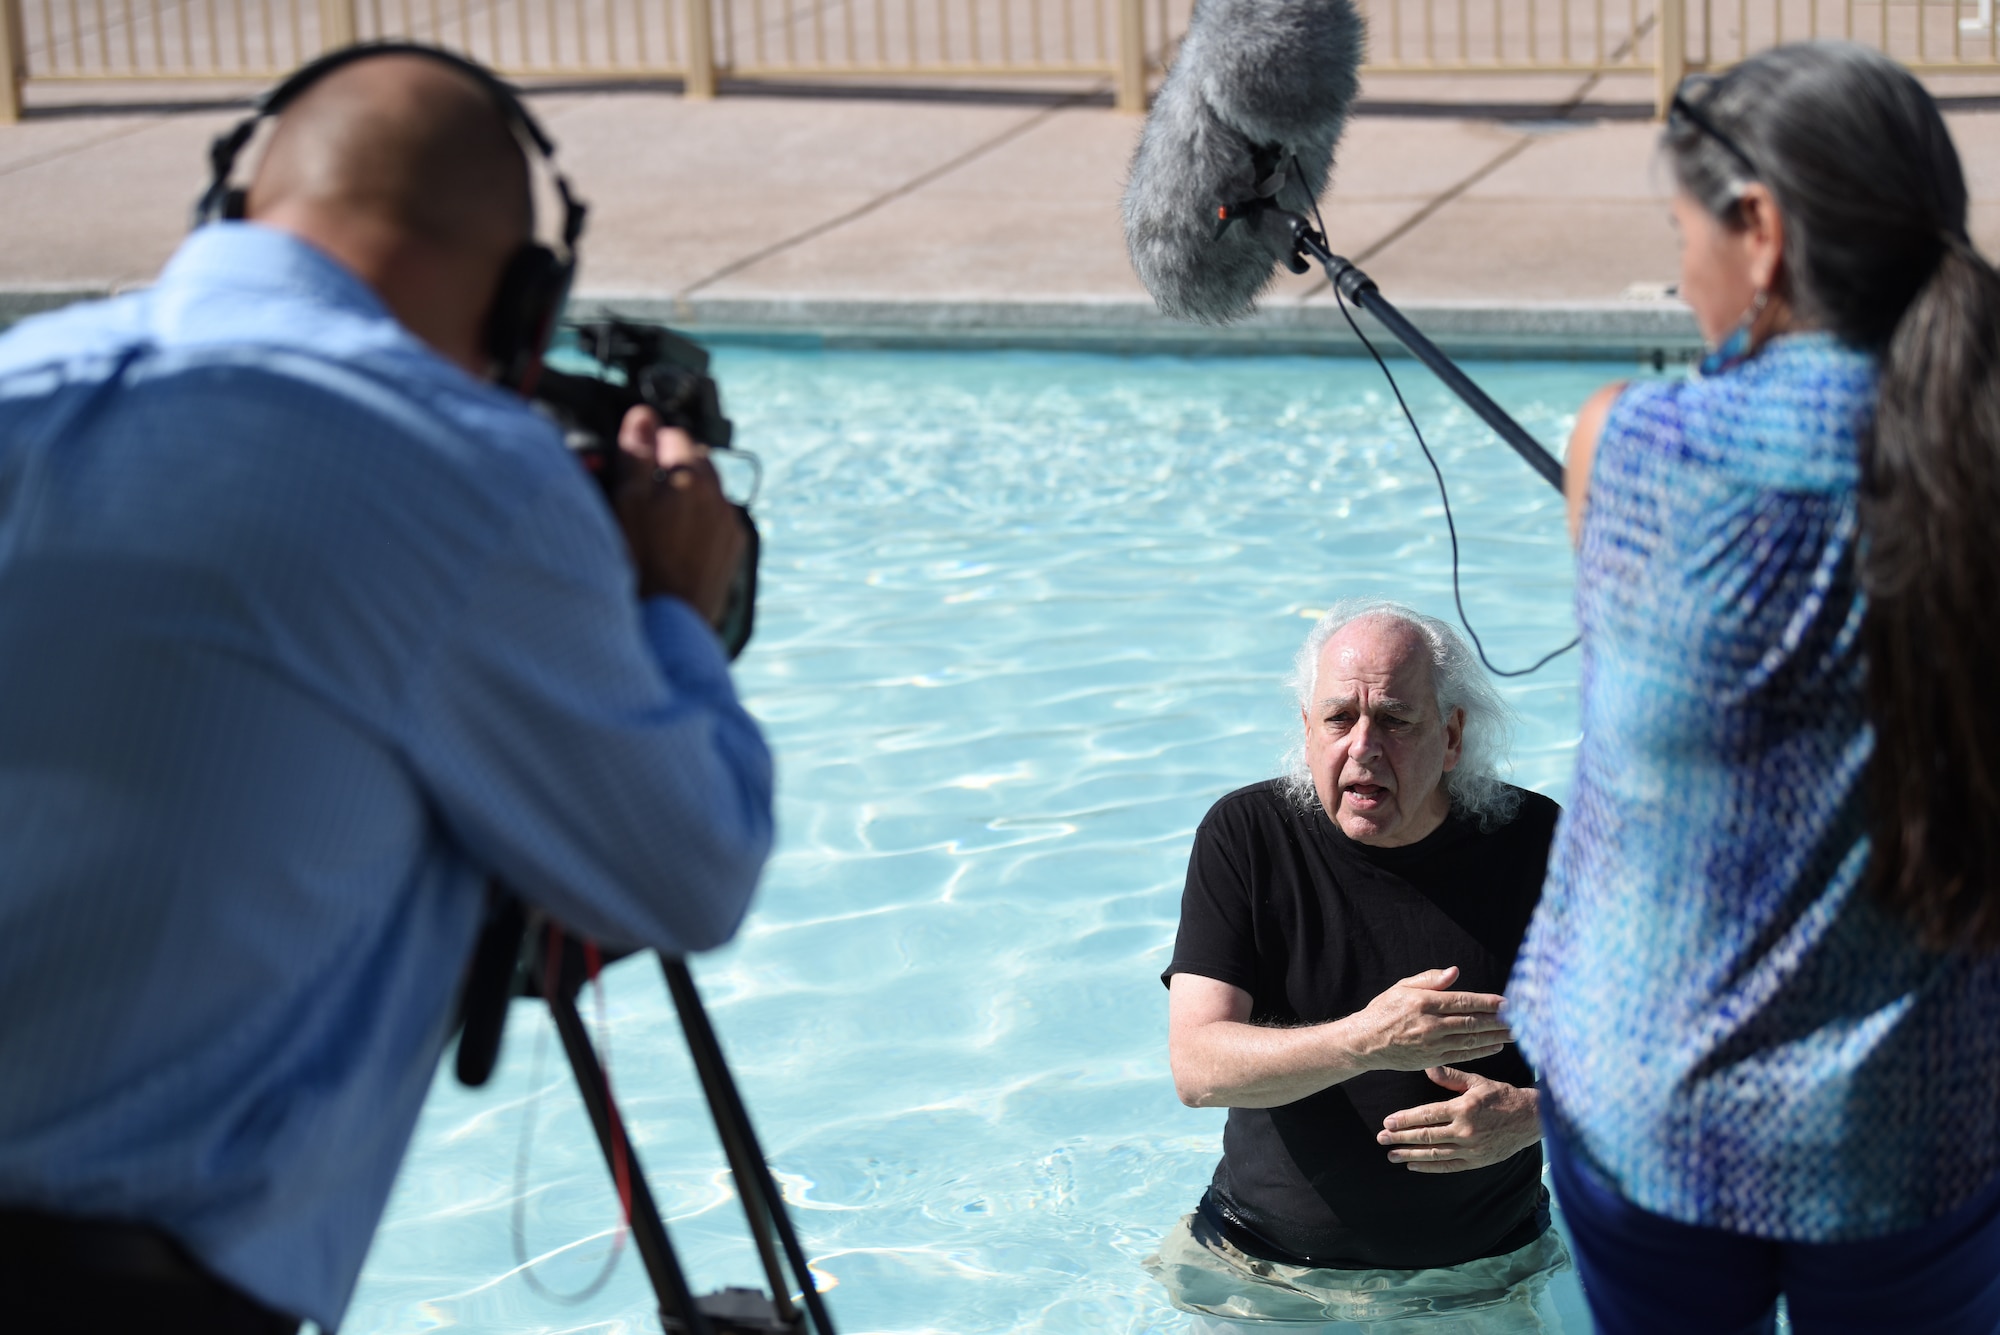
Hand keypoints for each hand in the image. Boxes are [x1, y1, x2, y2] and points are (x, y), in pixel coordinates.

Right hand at [613, 403, 744, 624]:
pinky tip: (677, 541)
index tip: (633, 460)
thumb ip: (637, 455)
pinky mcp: (734, 549)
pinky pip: (718, 521)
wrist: (669, 620)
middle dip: (672, 465)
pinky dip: (700, 521)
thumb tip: (643, 416)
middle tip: (642, 489)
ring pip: (709, 492)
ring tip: (658, 518)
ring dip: (688, 494)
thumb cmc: (641, 562)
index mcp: (692, 476)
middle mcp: (719, 496)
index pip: (673, 435)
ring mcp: (730, 524)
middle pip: (696, 461)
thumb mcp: (626, 502)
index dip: (649, 443)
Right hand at [1346, 967, 1511, 1072]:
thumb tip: (1455, 972)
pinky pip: (1462, 1054)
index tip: (1507, 1002)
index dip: (1488, 1002)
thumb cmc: (1384, 1010)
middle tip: (1523, 1018)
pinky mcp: (1431, 1059)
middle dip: (1499, 1020)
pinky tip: (1496, 1046)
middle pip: (1472, 1022)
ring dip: (1496, 1036)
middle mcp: (1429, 1024)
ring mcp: (1431, 1044)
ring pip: (1471, 1040)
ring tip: (1516, 1032)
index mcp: (1423, 1002)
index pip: (1463, 1001)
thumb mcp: (1402, 987)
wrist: (1364, 1042)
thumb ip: (1429, 979)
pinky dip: (1481, 1050)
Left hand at [1377, 1066, 1541, 1173]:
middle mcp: (1466, 1130)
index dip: (1405, 1120)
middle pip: (1426, 1136)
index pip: (1427, 1115)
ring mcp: (1472, 1148)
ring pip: (1435, 1153)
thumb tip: (1427, 1067)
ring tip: (1391, 1155)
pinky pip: (1449, 1166)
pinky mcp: (1478, 1161)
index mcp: (1463, 1108)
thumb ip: (1450, 1076)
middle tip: (1381, 1138)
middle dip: (1401, 1138)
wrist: (1531, 1119)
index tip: (1387, 1122)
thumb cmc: (1502, 1096)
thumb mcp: (1477, 1081)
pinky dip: (1429, 1167)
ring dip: (1410, 1155)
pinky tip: (1413, 1166)